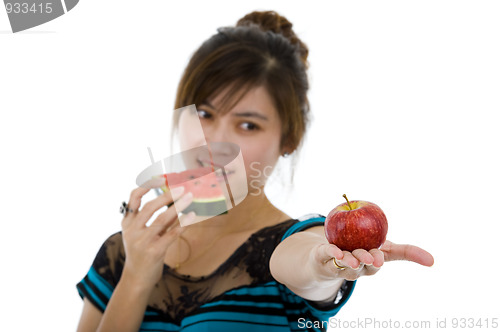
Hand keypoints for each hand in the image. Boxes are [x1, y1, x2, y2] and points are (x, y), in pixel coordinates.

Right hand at [120, 178, 195, 288]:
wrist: (136, 279)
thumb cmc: (141, 253)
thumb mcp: (141, 234)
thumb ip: (155, 219)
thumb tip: (176, 202)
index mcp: (127, 223)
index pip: (133, 200)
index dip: (145, 187)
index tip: (158, 179)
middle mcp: (132, 231)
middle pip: (150, 208)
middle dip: (166, 196)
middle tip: (181, 189)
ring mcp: (142, 242)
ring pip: (161, 220)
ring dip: (178, 207)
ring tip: (189, 198)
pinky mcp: (154, 252)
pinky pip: (171, 234)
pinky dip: (182, 224)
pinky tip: (191, 216)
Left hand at [313, 240, 433, 281]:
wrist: (327, 258)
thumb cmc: (362, 251)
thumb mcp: (384, 248)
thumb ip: (406, 252)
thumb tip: (433, 261)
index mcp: (372, 262)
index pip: (381, 262)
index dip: (385, 260)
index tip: (391, 258)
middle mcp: (357, 266)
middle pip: (363, 265)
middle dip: (367, 261)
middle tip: (371, 257)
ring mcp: (339, 264)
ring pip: (345, 263)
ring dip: (348, 260)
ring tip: (351, 258)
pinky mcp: (324, 258)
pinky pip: (327, 255)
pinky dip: (331, 252)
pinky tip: (334, 250)